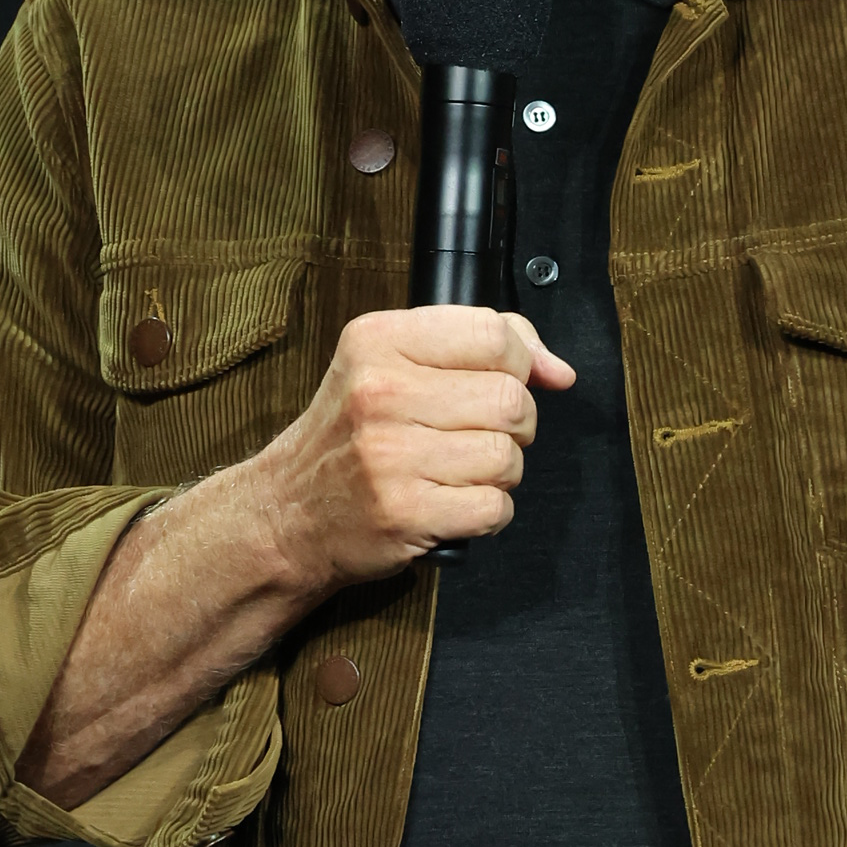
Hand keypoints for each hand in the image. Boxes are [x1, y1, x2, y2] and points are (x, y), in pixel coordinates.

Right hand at [247, 305, 577, 582]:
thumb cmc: (351, 437)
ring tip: (458, 472)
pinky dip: (488, 512)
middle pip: (510, 400)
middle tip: (474, 435)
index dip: (520, 362)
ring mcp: (390, 456)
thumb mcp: (393, 365)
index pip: (493, 333)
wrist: (290, 512)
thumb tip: (556, 369)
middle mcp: (381, 393)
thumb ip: (478, 347)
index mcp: (379, 341)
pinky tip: (453, 504)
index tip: (506, 380)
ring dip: (499, 472)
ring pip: (508, 457)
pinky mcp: (405, 513)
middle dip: (511, 425)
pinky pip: (494, 506)